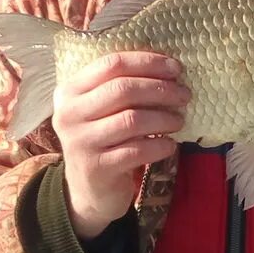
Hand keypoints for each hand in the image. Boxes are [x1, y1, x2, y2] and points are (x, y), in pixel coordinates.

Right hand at [52, 52, 189, 237]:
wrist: (89, 189)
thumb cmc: (103, 139)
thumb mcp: (101, 109)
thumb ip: (122, 86)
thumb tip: (169, 69)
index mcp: (70, 91)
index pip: (112, 64)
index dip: (147, 63)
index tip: (175, 68)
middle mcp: (70, 114)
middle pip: (122, 89)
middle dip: (160, 89)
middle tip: (184, 95)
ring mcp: (81, 142)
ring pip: (132, 120)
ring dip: (163, 118)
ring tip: (179, 120)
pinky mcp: (97, 168)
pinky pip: (137, 151)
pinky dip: (159, 145)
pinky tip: (170, 145)